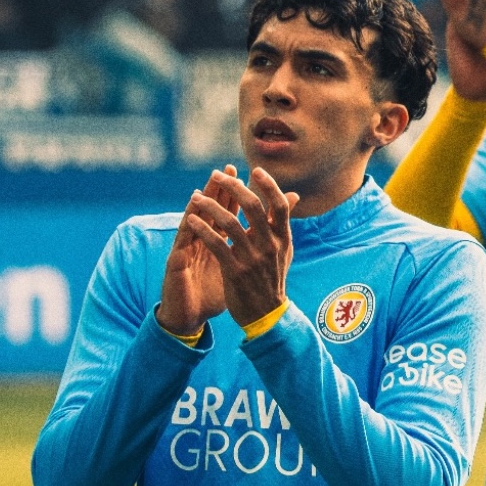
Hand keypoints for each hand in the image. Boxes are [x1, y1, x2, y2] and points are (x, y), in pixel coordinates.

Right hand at [158, 165, 242, 335]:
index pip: (228, 213)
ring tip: (208, 184)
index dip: (237, 196)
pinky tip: (191, 214)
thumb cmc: (210, 294)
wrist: (188, 318)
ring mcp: (188, 249)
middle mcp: (201, 241)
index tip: (249, 176)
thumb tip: (269, 242)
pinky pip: (183, 241)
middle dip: (221, 190)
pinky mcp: (176, 262)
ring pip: (195, 220)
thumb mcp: (233, 271)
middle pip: (212, 210)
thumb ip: (248, 253)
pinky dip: (188, 227)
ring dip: (201, 203)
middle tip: (228, 170)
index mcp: (216, 242)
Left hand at [183, 167, 298, 329]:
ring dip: (210, 206)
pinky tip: (191, 220)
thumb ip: (284, 222)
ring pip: (230, 223)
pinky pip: (216, 244)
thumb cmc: (272, 279)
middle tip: (217, 175)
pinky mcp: (235, 271)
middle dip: (232, 186)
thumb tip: (294, 195)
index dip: (269, 185)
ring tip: (196, 197)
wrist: (265, 315)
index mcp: (282, 239)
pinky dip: (202, 229)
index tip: (254, 170)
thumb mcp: (284, 250)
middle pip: (252, 207)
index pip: (279, 205)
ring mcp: (252, 259)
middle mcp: (269, 246)